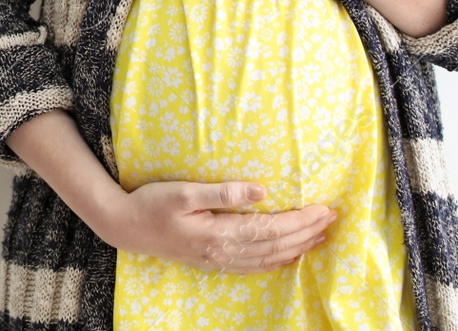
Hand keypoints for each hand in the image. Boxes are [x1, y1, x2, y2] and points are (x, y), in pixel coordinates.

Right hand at [98, 179, 336, 272]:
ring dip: (297, 248)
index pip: (270, 229)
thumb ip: (223, 192)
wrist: (126, 227)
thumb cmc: (152, 203)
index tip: (323, 208)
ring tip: (320, 236)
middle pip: (275, 246)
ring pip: (268, 259)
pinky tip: (288, 255)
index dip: (299, 221)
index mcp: (219, 234)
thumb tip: (261, 191)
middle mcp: (223, 252)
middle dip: (306, 233)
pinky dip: (277, 261)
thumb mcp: (184, 191)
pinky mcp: (213, 261)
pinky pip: (254, 266)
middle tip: (331, 218)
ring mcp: (218, 260)